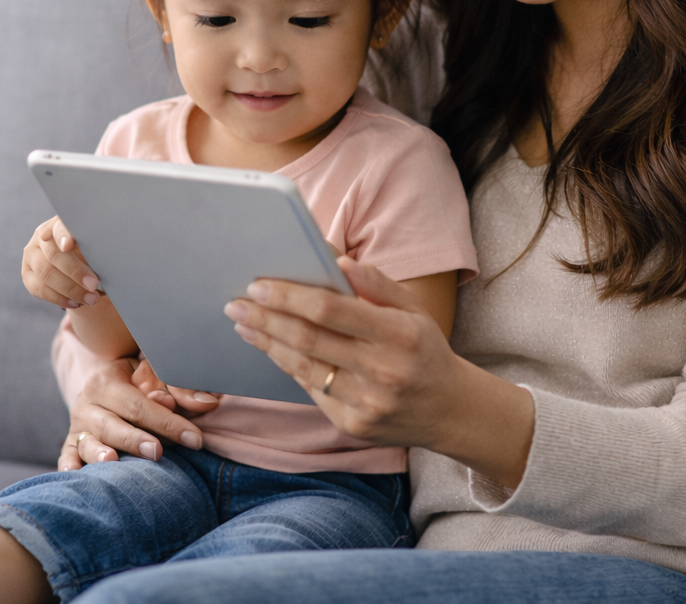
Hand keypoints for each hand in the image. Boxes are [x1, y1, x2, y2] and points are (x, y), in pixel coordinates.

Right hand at [23, 216, 101, 309]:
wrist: (79, 261)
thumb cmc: (92, 248)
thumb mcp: (95, 243)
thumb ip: (95, 245)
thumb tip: (108, 256)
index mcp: (59, 222)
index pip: (58, 226)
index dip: (62, 235)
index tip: (68, 245)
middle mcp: (41, 236)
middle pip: (53, 255)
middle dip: (75, 272)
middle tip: (94, 285)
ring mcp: (31, 255)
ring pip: (45, 274)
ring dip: (70, 289)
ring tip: (91, 299)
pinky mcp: (27, 274)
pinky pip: (39, 289)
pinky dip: (59, 298)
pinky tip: (76, 303)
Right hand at [57, 356, 220, 470]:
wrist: (104, 380)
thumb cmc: (136, 380)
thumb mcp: (155, 375)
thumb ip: (181, 390)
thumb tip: (209, 403)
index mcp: (108, 381)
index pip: (140, 405)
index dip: (168, 422)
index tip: (195, 439)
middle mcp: (88, 403)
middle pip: (112, 425)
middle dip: (135, 439)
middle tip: (157, 451)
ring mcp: (77, 425)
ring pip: (86, 442)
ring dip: (98, 453)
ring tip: (111, 462)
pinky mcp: (71, 443)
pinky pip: (67, 456)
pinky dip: (69, 466)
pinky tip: (74, 476)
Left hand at [222, 258, 535, 488]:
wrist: (449, 410)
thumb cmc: (425, 350)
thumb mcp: (413, 310)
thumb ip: (377, 284)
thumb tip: (338, 261)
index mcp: (398, 334)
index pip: (330, 310)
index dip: (289, 296)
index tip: (259, 285)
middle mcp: (383, 370)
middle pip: (308, 339)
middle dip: (266, 319)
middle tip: (236, 303)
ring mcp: (366, 402)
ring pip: (303, 367)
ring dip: (267, 343)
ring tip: (243, 324)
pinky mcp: (353, 425)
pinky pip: (312, 390)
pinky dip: (288, 365)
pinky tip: (271, 348)